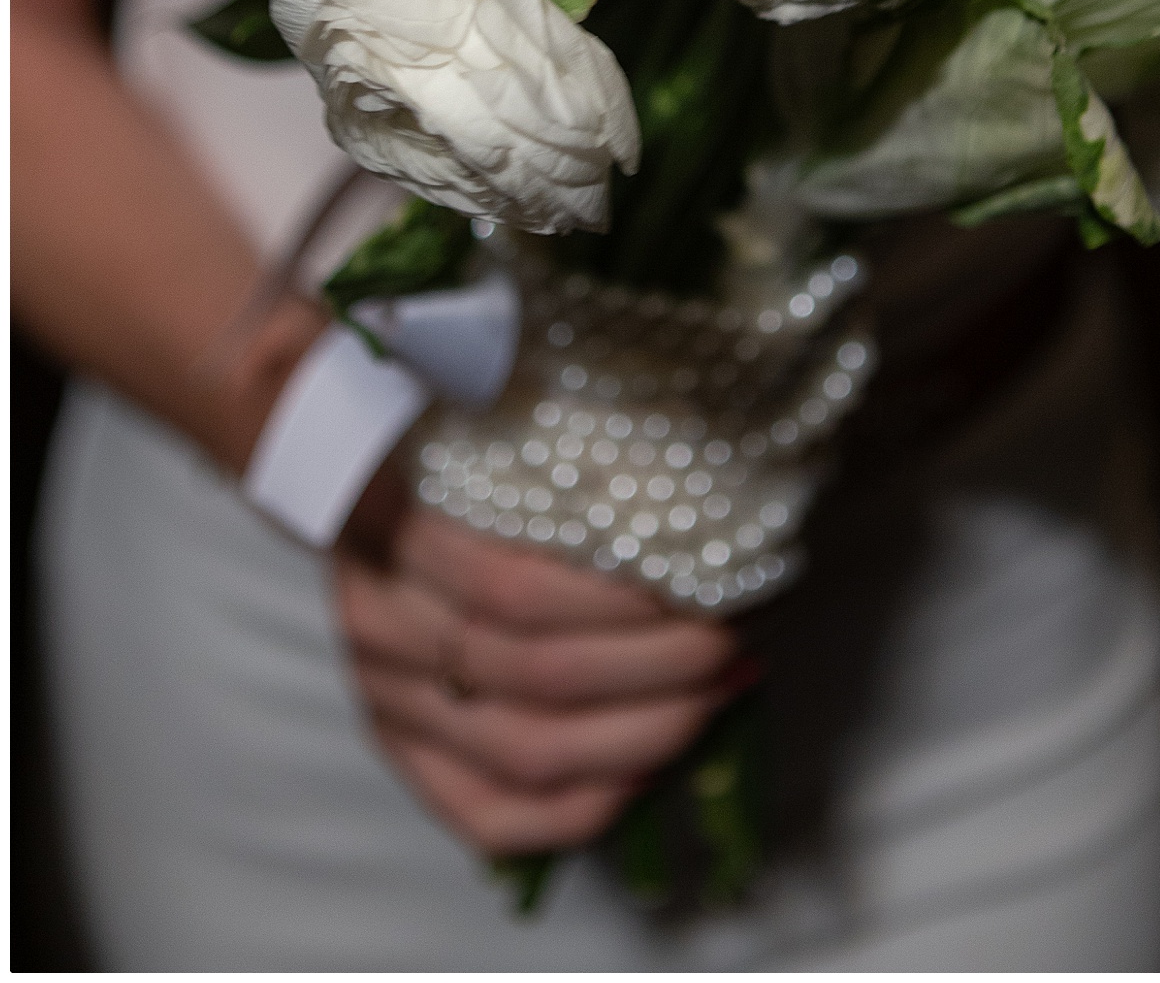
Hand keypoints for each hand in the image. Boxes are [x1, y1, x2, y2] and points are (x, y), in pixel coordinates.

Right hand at [334, 480, 751, 855]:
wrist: (351, 474)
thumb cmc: (445, 443)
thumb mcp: (481, 419)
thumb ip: (559, 458)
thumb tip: (690, 499)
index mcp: (391, 528)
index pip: (519, 593)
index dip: (625, 604)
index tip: (707, 580)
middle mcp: (381, 623)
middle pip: (538, 676)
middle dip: (661, 667)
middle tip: (731, 638)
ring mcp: (383, 697)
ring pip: (527, 752)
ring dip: (645, 733)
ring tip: (717, 694)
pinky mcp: (398, 753)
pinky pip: (490, 817)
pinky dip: (583, 807)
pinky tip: (651, 770)